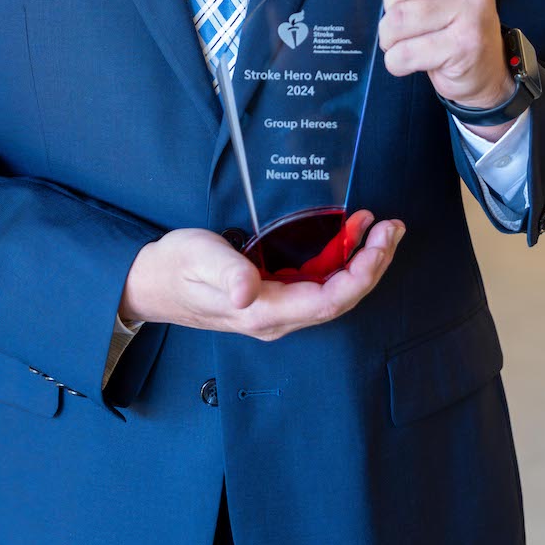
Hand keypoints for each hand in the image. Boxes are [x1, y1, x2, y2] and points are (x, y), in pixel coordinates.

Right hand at [119, 211, 404, 339]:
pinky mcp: (275, 296)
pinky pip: (319, 283)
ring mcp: (278, 309)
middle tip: (392, 228)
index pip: (328, 301)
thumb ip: (226, 274)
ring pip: (334, 291)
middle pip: (341, 299)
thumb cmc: (176, 267)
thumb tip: (250, 290)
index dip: (360, 275)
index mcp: (264, 312)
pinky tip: (350, 235)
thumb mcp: (199, 259)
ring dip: (362, 261)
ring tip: (381, 227)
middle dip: (373, 265)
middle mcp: (278, 317)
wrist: (152, 282)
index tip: (378, 243)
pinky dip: (341, 259)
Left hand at [370, 0, 515, 137]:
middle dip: (392, 8)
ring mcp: (475, 5)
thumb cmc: (446, 11)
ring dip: (391, 38)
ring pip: (397, 19)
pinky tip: (415, 60)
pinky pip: (405, 52)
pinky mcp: (467, 43)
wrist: (482, 64)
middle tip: (412, 19)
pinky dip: (398, 62)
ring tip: (411, 40)